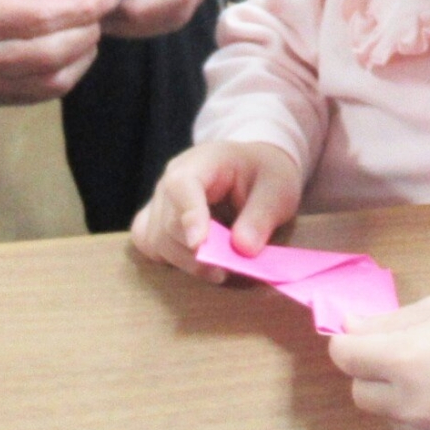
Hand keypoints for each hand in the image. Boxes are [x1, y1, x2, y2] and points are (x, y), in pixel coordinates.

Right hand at [0, 0, 119, 104]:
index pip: (42, 17)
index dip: (83, 8)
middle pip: (50, 54)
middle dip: (87, 32)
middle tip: (100, 15)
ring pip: (53, 80)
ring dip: (84, 55)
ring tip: (89, 32)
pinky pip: (46, 93)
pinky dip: (71, 72)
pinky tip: (74, 51)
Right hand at [130, 139, 304, 278]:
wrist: (253, 170)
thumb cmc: (265, 174)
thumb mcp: (278, 189)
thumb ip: (262, 216)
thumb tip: (243, 249)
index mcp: (204, 160)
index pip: (181, 184)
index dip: (188, 215)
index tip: (200, 244)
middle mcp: (171, 179)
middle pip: (168, 222)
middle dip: (196, 252)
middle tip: (228, 269)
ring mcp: (159, 201)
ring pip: (157, 241)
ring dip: (188, 262)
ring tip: (221, 269)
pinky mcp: (155, 222)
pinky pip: (150, 246)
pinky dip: (173, 261)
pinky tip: (200, 264)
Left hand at [330, 292, 429, 429]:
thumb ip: (389, 322)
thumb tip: (349, 327)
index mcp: (404, 360)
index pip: (346, 356)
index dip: (347, 342)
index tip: (359, 335)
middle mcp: (406, 401)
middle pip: (359, 390)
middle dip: (369, 371)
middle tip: (397, 351)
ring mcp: (422, 428)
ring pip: (382, 413)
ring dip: (390, 394)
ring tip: (427, 373)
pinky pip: (406, 428)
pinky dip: (411, 412)